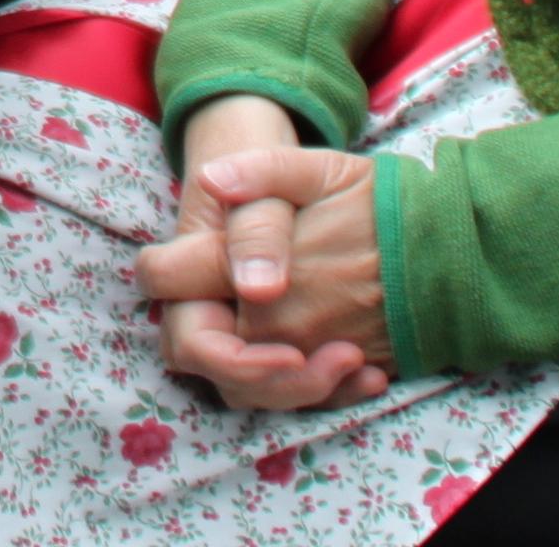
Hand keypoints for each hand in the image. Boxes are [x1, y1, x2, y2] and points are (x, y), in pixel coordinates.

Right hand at [137, 107, 391, 411]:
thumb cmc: (277, 166)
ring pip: (249, 391)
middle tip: (339, 361)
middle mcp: (210, 306)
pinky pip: (290, 388)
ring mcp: (241, 328)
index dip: (227, 355)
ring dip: (305, 391)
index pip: (184, 328)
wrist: (291, 170)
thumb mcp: (282, 173)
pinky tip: (374, 374)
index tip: (290, 347)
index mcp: (196, 266)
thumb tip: (254, 286)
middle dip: (275, 384)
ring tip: (360, 363)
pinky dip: (332, 393)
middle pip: (218, 373)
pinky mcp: (276, 342)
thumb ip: (259, 224)